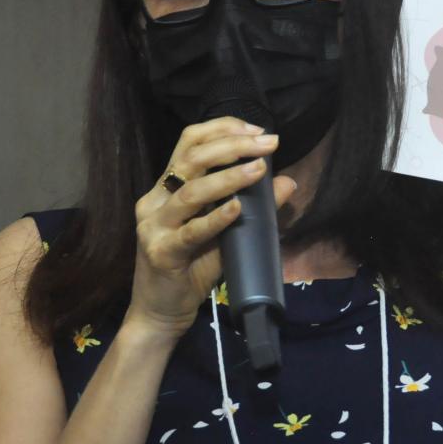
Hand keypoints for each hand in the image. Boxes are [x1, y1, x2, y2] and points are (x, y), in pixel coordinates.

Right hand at [127, 117, 297, 337]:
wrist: (160, 314)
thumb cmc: (191, 271)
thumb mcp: (225, 234)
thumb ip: (251, 208)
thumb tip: (287, 182)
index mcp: (165, 188)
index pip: (189, 142)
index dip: (223, 129)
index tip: (258, 131)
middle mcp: (155, 201)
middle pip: (191, 159)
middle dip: (233, 146)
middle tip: (268, 144)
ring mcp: (155, 227)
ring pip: (191, 192)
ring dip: (228, 177)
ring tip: (259, 168)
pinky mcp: (161, 253)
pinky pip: (191, 232)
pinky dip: (216, 218)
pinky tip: (237, 208)